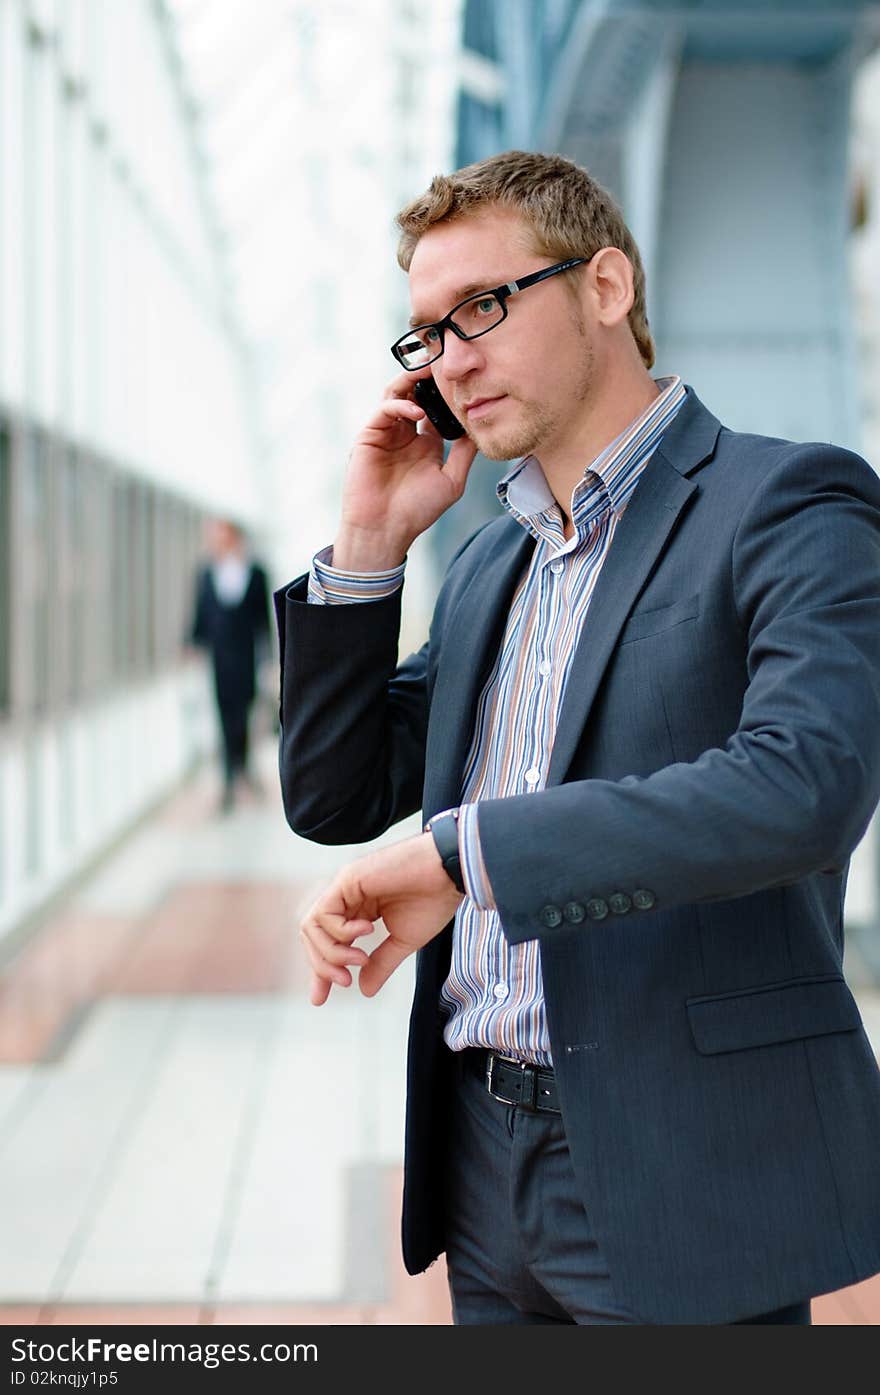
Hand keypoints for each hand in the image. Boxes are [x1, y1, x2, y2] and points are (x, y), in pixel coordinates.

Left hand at [299, 833, 463, 1005]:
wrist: (448, 872)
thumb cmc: (433, 899)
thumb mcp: (404, 942)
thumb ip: (381, 963)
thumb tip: (364, 990)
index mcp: (359, 910)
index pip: (328, 942)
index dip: (321, 971)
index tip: (320, 999)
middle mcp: (346, 898)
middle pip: (313, 936)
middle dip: (322, 966)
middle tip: (346, 981)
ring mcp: (343, 887)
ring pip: (312, 927)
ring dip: (332, 952)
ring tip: (360, 959)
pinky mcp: (346, 879)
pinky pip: (324, 914)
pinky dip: (341, 932)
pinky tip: (367, 930)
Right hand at [332, 369, 477, 570]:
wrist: (385, 529)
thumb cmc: (417, 511)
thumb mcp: (452, 480)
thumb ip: (464, 453)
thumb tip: (481, 428)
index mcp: (425, 442)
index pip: (437, 408)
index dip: (449, 393)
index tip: (467, 378)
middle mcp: (405, 433)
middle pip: (416, 394)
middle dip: (429, 378)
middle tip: (446, 363)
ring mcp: (386, 432)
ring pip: (397, 394)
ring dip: (412, 381)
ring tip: (430, 373)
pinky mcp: (369, 435)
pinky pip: (384, 409)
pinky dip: (400, 405)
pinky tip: (416, 412)